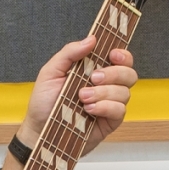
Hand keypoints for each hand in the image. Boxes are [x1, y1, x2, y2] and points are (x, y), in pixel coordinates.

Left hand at [16, 35, 136, 155]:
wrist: (39, 130)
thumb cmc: (44, 102)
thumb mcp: (51, 72)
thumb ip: (69, 53)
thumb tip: (91, 39)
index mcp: (94, 70)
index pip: (120, 58)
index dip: (122, 54)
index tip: (113, 54)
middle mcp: (106, 86)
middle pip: (129, 74)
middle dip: (113, 73)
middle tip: (93, 78)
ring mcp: (109, 103)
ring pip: (125, 92)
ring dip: (104, 93)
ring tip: (82, 98)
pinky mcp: (109, 121)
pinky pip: (120, 110)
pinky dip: (105, 107)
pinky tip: (89, 110)